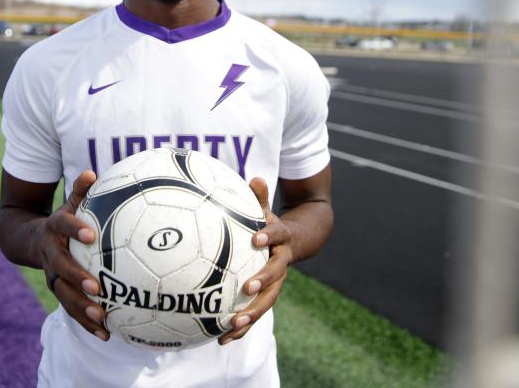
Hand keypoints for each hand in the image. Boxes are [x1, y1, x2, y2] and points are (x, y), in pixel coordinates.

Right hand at [41, 169, 109, 341]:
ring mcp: (53, 275)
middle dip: (77, 278)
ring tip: (101, 317)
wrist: (28, 240)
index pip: (63, 227)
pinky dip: (87, 323)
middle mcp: (51, 254)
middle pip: (61, 268)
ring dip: (81, 308)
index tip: (90, 235)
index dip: (75, 230)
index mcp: (54, 230)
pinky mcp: (59, 291)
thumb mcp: (68, 202)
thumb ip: (80, 190)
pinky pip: (71, 309)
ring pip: (64, 294)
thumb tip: (91, 173)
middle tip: (95, 287)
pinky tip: (107, 334)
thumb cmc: (61, 219)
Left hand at [219, 177, 291, 344]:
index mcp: (280, 240)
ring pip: (266, 302)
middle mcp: (281, 264)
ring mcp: (275, 283)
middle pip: (275, 277)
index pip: (278, 235)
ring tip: (231, 328)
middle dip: (262, 285)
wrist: (299, 242)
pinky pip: (254, 313)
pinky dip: (240, 327)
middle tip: (247, 290)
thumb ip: (259, 197)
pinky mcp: (265, 296)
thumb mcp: (268, 209)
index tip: (258, 237)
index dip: (269, 235)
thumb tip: (256, 177)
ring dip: (250, 315)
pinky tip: (219, 340)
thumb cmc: (271, 224)